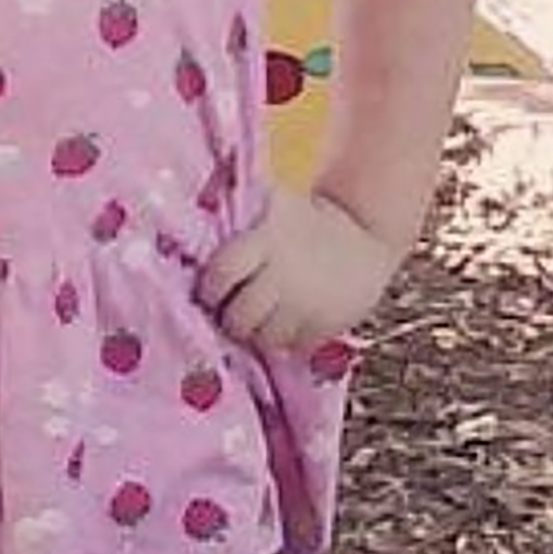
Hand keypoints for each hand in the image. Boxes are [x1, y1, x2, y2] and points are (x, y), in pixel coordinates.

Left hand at [201, 191, 399, 353]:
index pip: (221, 275)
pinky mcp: (328, 323)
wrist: (366, 233)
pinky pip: (293, 346)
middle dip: (230, 319)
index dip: (210, 289)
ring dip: (256, 334)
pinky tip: (286, 323)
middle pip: (239, 316)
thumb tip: (186, 207)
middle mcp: (285, 274)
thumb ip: (234, 214)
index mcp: (265, 241)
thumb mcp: (272, 206)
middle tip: (230, 314)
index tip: (210, 292)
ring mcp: (308, 302)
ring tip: (259, 320)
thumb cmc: (304, 222)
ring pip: (265, 338)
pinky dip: (285, 340)